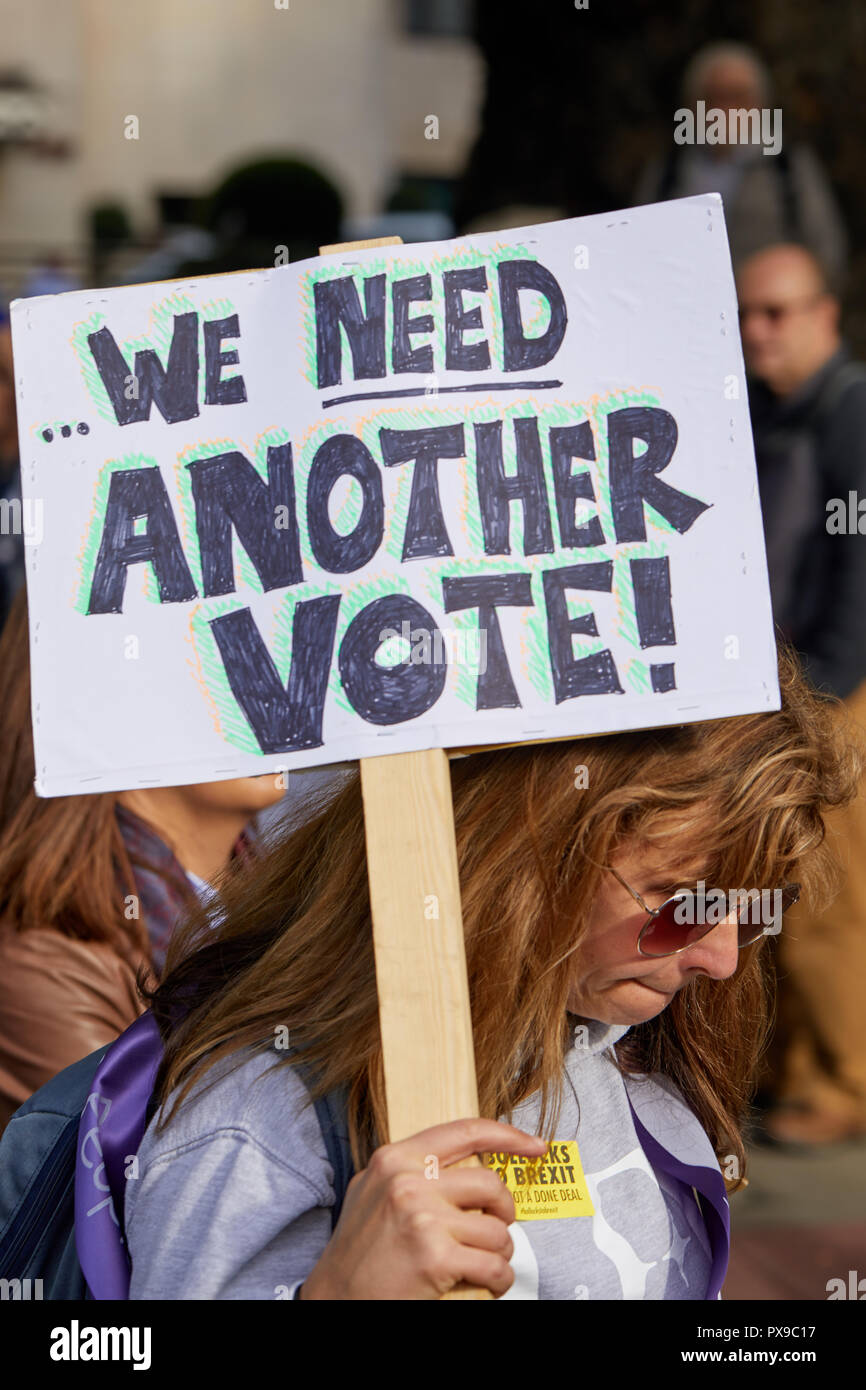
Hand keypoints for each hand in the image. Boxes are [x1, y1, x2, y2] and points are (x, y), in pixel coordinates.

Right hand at [299, 1118, 546, 1299]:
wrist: (335, 1299)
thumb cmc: (357, 1251)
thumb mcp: (373, 1191)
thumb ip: (410, 1170)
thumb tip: (461, 1160)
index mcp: (395, 1159)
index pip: (465, 1131)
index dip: (507, 1136)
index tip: (535, 1145)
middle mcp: (408, 1182)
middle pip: (490, 1184)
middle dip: (504, 1211)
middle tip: (497, 1227)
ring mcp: (423, 1219)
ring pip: (497, 1230)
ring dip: (499, 1252)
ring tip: (483, 1262)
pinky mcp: (436, 1258)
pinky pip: (494, 1266)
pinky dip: (499, 1280)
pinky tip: (486, 1283)